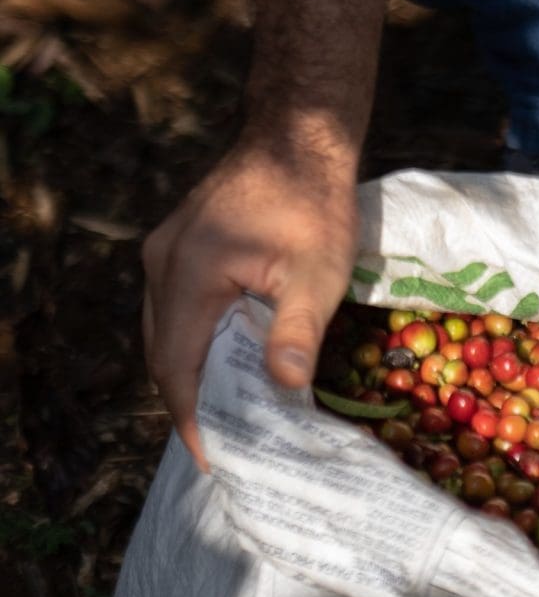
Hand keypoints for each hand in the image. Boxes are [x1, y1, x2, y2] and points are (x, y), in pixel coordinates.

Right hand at [142, 0, 388, 470]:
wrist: (299, 137)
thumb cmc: (315, 204)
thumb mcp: (317, 272)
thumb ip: (295, 330)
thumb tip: (284, 390)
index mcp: (187, 278)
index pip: (176, 367)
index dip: (191, 418)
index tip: (211, 459)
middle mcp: (162, 266)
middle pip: (165, 354)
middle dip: (191, 404)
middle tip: (225, 449)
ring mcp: (166, 252)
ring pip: (168, 331)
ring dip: (193, 373)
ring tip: (228, 417)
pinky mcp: (181, 244)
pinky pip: (178, 308)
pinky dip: (197, 342)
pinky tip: (227, 362)